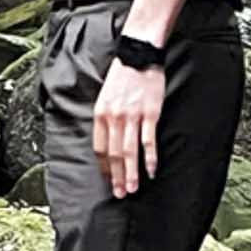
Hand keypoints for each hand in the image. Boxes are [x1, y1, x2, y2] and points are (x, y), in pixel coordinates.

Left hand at [93, 57, 165, 198]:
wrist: (138, 56)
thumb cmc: (122, 78)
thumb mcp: (105, 97)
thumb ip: (105, 118)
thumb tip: (107, 139)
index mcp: (100, 114)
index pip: (99, 148)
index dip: (104, 167)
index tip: (108, 180)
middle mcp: (113, 117)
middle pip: (114, 154)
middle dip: (116, 176)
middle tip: (120, 194)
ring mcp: (131, 117)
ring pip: (129, 152)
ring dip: (131, 173)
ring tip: (132, 189)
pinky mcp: (149, 114)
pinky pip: (148, 141)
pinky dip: (149, 159)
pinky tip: (150, 172)